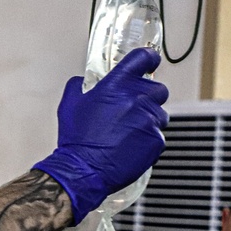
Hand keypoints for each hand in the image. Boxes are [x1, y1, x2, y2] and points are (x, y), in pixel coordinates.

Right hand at [32, 48, 168, 224]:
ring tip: (129, 134)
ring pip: (160, 115)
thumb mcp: (69, 105)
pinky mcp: (155, 141)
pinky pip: (158, 136)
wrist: (83, 171)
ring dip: (148, 121)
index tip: (150, 62)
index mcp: (115, 86)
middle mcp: (136, 100)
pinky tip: (131, 147)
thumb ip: (79, 86)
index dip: (149, 59)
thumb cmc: (76, 141)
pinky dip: (147, 141)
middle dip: (149, 98)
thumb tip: (85, 82)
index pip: (143, 58)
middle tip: (134, 110)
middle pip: (158, 89)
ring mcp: (148, 121)